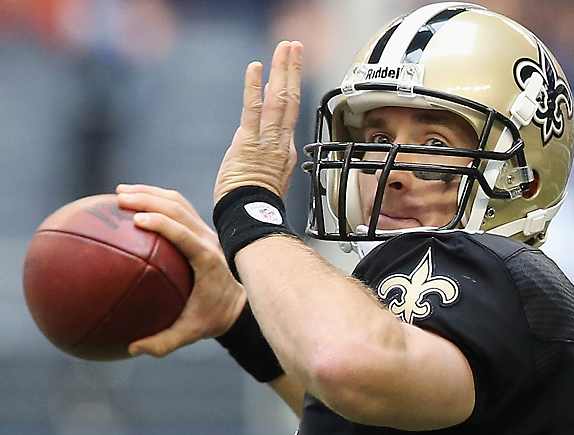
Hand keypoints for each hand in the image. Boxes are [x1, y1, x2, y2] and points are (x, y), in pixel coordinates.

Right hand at [116, 183, 246, 356]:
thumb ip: (163, 343)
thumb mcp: (190, 334)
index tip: (137, 219)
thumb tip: (132, 348)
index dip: (163, 224)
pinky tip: (133, 201)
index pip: (185, 236)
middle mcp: (208, 240)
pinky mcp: (200, 230)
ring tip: (120, 192)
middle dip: (149, 199)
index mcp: (207, 261)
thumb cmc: (212, 318)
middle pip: (180, 210)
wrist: (238, 303)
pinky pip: (178, 208)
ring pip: (179, 203)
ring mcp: (205, 231)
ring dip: (150, 193)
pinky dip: (156, 199)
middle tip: (119, 198)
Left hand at [213, 41, 302, 203]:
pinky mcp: (249, 143)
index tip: (287, 70)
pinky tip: (256, 67)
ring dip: (281, 71)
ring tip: (285, 48)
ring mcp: (267, 141)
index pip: (288, 115)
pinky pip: (253, 110)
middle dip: (291, 70)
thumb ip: (263, 158)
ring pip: (279, 99)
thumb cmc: (254, 203)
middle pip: (289, 99)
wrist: (251, 217)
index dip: (288, 89)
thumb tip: (256, 146)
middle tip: (294, 47)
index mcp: (284, 152)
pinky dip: (254, 88)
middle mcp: (280, 142)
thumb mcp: (265, 178)